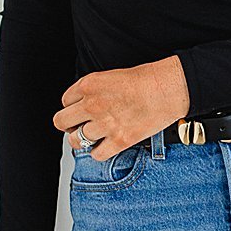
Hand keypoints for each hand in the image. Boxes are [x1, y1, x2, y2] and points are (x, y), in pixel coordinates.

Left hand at [54, 56, 189, 159]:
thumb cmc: (148, 78)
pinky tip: (105, 146)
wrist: (169, 89)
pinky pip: (96, 155)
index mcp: (89, 85)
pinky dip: (98, 152)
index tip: (80, 109)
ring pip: (76, 141)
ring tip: (92, 137)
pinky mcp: (119, 141)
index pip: (65, 100)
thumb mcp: (112, 75)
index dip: (73, 105)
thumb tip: (86, 103)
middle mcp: (92, 105)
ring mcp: (104, 125)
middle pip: (61, 122)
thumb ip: (94, 90)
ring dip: (82, 140)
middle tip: (77, 125)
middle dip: (69, 124)